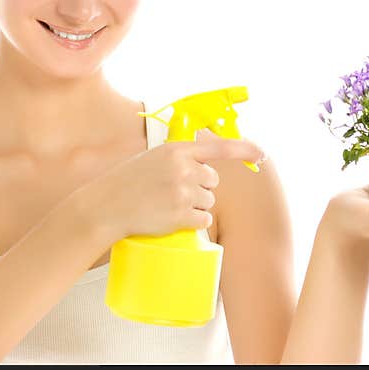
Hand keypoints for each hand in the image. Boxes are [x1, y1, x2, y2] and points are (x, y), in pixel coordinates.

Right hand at [63, 129, 265, 242]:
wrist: (106, 206)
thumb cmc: (128, 182)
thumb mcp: (153, 158)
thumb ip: (179, 158)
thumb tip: (206, 165)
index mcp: (177, 150)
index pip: (219, 146)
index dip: (244, 150)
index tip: (262, 154)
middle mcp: (183, 168)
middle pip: (212, 180)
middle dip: (200, 188)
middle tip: (174, 193)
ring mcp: (183, 191)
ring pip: (208, 202)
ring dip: (194, 207)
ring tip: (167, 206)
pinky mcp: (181, 214)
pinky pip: (204, 221)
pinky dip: (193, 223)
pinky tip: (172, 219)